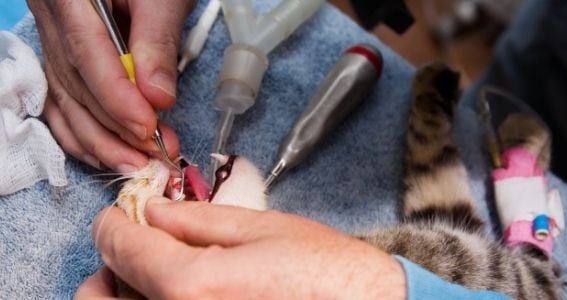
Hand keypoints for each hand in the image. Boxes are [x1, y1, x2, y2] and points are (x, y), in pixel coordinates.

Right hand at [27, 0, 196, 171]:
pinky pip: (61, 103)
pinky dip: (82, 134)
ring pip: (67, 100)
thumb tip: (157, 99)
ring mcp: (51, 40)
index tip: (148, 127)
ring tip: (137, 163)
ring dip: (102, 140)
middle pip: (76, 83)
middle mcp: (50, 18)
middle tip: (156, 153)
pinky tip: (105, 155)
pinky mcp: (61, 59)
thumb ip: (157, 42)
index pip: (87, 53)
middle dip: (117, 127)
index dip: (116, 97)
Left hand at [76, 199, 406, 298]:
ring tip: (160, 274)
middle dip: (108, 268)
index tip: (117, 213)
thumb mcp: (262, 230)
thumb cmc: (328, 276)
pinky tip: (186, 295)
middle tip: (137, 247)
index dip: (112, 222)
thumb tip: (155, 210)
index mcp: (191, 288)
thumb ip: (198, 219)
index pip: (120, 248)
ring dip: (124, 295)